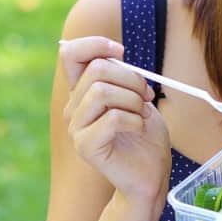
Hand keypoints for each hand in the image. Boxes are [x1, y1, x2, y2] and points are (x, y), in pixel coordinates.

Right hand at [59, 36, 170, 203]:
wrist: (151, 175)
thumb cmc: (146, 137)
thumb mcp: (138, 98)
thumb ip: (123, 77)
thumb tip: (115, 55)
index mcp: (83, 92)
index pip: (70, 54)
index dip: (95, 44)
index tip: (122, 52)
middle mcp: (74, 108)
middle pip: (97, 69)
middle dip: (132, 79)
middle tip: (146, 97)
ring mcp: (76, 128)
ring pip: (103, 92)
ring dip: (133, 100)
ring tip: (142, 115)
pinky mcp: (85, 146)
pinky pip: (112, 118)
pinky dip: (135, 120)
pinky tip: (139, 130)